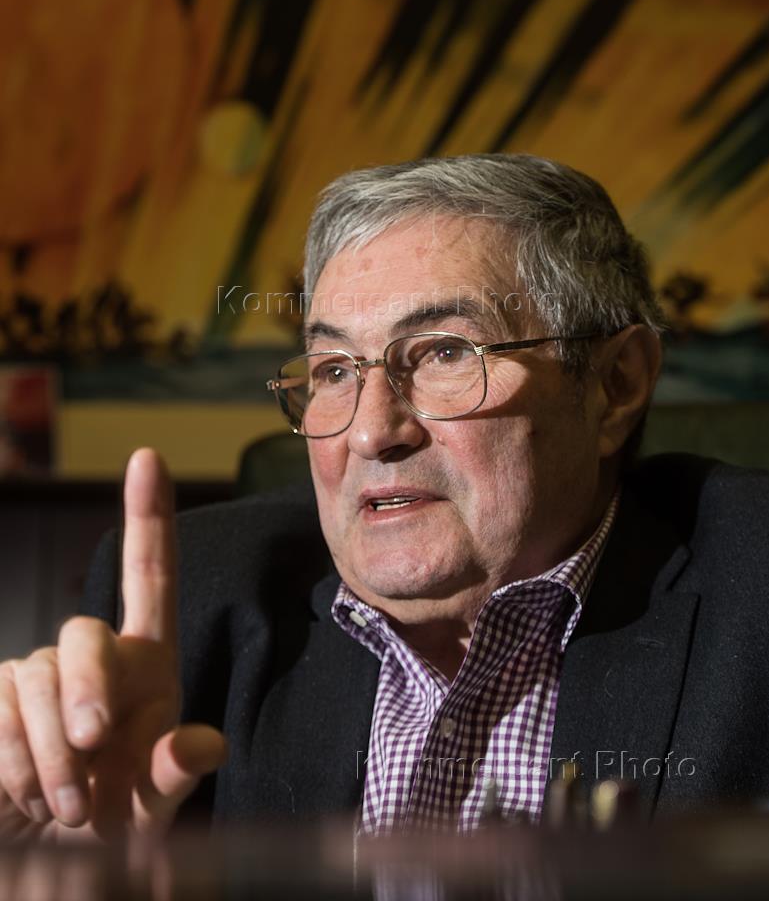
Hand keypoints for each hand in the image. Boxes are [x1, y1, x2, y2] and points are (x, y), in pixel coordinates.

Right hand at [0, 448, 225, 841]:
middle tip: (92, 756)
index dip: (148, 516)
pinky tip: (30, 797)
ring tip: (70, 806)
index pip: (149, 575)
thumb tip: (202, 744)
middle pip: (84, 634)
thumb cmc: (116, 817)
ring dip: (54, 753)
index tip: (147, 457)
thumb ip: (174, 774)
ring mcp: (40, 674)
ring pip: (39, 679)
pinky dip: (19, 762)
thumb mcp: (154, 806)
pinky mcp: (0, 700)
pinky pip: (3, 710)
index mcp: (148, 663)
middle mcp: (95, 656)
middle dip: (86, 693)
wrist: (56, 857)